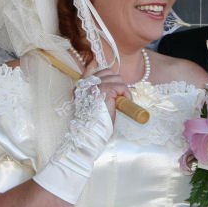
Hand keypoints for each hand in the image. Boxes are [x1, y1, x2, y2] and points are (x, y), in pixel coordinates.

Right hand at [32, 75, 114, 203]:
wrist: (88, 136)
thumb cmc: (91, 126)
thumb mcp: (93, 106)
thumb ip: (98, 95)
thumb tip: (113, 89)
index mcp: (81, 86)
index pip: (97, 70)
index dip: (109, 77)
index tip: (114, 88)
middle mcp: (86, 83)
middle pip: (109, 72)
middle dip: (117, 83)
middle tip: (120, 98)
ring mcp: (95, 85)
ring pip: (117, 78)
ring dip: (122, 89)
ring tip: (121, 102)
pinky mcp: (105, 89)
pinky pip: (121, 86)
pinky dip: (126, 94)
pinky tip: (122, 104)